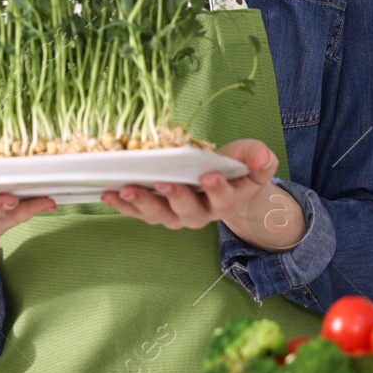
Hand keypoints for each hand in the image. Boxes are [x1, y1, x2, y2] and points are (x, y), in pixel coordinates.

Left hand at [99, 139, 303, 252]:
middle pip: (187, 211)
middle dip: (175, 197)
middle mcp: (200, 214)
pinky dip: (123, 204)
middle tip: (163, 182)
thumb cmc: (235, 171)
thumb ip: (259, 159)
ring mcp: (176, 216)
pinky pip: (139, 212)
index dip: (216, 189)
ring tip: (126, 189)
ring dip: (141, 203)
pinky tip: (108, 194)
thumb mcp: (252, 162)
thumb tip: (264, 156)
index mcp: (227, 202)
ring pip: (159, 215)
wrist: (222, 189)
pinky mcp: (156, 212)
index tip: (209, 176)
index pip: (223, 198)